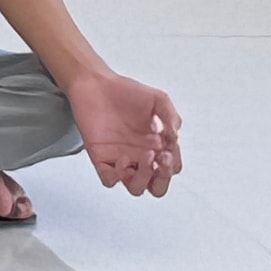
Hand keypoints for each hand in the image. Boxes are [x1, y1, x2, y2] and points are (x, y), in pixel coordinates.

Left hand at [68, 69, 183, 195]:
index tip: (169, 149)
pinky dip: (117, 177)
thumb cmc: (124, 91)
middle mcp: (139, 155)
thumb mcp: (158, 100)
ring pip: (135, 188)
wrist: (95, 82)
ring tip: (144, 157)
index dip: (172, 165)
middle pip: (156, 186)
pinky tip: (122, 159)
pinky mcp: (100, 157)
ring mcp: (120, 158)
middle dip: (162, 180)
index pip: (171, 169)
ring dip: (143, 179)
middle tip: (160, 160)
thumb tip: (175, 137)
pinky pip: (109, 180)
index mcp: (155, 145)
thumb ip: (171, 117)